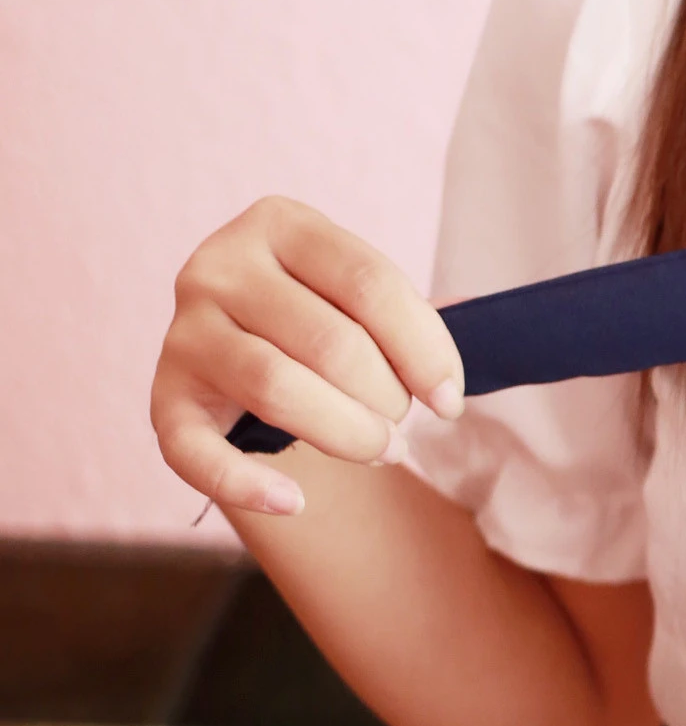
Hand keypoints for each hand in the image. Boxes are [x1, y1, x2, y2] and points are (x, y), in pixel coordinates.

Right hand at [152, 197, 465, 519]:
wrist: (236, 340)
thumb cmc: (316, 314)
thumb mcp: (357, 292)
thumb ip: (411, 310)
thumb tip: (480, 317)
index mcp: (279, 223)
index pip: (370, 283)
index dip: (424, 348)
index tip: (450, 400)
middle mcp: (218, 266)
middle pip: (329, 342)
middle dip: (387, 399)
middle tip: (404, 426)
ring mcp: (183, 332)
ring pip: (275, 387)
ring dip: (345, 434)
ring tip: (381, 451)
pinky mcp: (164, 397)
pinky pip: (195, 451)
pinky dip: (245, 484)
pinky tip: (295, 501)